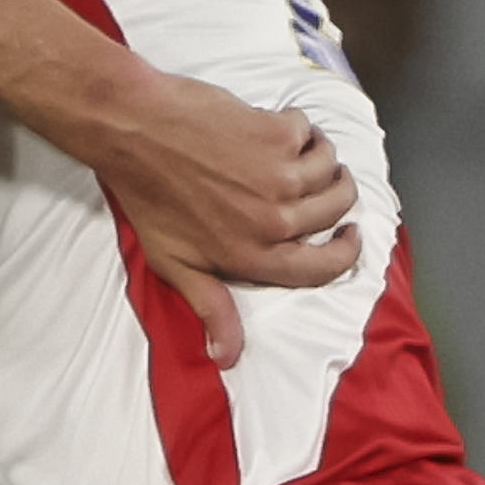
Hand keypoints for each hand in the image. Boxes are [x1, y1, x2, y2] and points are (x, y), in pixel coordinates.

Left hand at [49, 68, 355, 368]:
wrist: (135, 131)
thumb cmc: (150, 197)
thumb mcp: (175, 264)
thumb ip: (212, 308)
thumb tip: (227, 356)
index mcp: (253, 257)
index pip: (325, 268)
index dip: (346, 252)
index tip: (348, 236)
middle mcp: (274, 222)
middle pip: (338, 211)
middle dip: (335, 196)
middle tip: (317, 183)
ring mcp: (280, 177)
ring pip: (332, 168)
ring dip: (318, 159)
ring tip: (290, 154)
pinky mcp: (278, 136)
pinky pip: (310, 132)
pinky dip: (297, 127)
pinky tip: (271, 128)